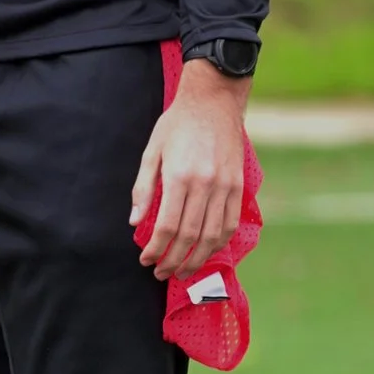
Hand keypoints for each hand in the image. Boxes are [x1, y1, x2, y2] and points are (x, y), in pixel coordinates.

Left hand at [130, 63, 248, 277]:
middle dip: (173, 260)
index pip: (167, 226)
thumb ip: (143, 189)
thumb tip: (134, 223)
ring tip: (183, 271)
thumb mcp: (152, 151)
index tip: (146, 260)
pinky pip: (230, 223)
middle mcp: (205, 184)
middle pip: (189, 235)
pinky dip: (219, 242)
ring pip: (213, 235)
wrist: (214, 100)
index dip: (156, 249)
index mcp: (179, 176)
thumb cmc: (177, 124)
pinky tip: (207, 252)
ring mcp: (225, 186)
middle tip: (161, 273)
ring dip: (197, 259)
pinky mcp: (238, 185)